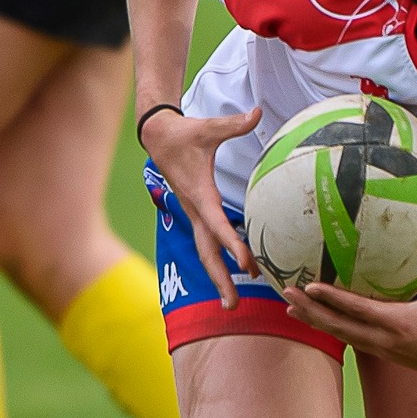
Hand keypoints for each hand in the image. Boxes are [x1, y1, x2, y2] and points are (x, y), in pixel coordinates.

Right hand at [140, 104, 261, 308]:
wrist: (158, 137)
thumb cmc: (185, 133)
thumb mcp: (209, 128)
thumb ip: (235, 124)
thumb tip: (258, 112)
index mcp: (200, 194)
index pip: (218, 226)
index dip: (232, 245)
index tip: (247, 264)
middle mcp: (195, 210)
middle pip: (207, 252)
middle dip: (220, 279)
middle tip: (234, 305)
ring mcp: (194, 214)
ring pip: (206, 252)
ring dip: (218, 276)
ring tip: (233, 303)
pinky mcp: (196, 213)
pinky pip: (207, 243)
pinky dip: (217, 261)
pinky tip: (234, 275)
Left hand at [285, 226, 416, 387]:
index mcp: (399, 323)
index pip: (357, 309)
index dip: (331, 298)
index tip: (308, 286)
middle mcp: (385, 339)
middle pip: (338, 326)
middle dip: (310, 311)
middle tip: (286, 294)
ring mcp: (383, 350)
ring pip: (341, 336)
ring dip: (316, 321)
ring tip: (291, 309)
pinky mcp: (386, 355)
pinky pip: (352, 340)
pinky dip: (333, 329)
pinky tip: (320, 320)